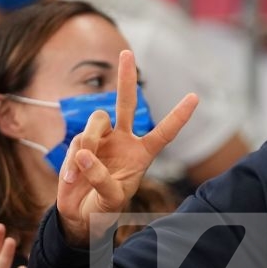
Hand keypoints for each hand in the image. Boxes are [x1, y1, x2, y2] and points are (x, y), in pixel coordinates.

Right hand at [55, 49, 198, 245]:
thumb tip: (84, 153)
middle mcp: (123, 141)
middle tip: (126, 52)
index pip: (164, 133)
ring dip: (89, 143)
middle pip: (126, 103)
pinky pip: (78, 140)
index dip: (179, 116)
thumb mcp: (111, 198)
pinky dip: (73, 160)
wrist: (80, 215)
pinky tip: (71, 178)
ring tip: (80, 172)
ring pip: (96, 122)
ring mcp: (101, 140)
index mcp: (142, 154)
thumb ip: (101, 177)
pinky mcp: (80, 144)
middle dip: (126, 78)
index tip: (195, 97)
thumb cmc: (104, 208)